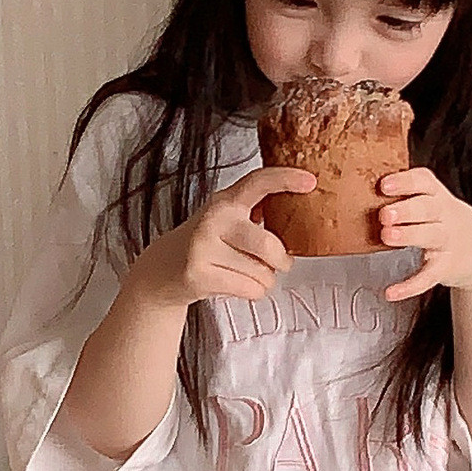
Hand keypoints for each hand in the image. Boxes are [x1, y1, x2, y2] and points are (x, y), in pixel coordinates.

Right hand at [127, 165, 316, 310]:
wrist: (162, 272)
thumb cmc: (205, 247)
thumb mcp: (226, 222)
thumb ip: (255, 217)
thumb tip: (299, 225)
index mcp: (225, 202)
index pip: (258, 182)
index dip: (286, 179)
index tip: (309, 182)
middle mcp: (214, 219)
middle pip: (269, 245)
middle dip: (281, 261)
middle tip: (279, 263)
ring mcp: (203, 247)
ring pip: (262, 273)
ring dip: (264, 280)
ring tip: (246, 274)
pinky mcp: (199, 273)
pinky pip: (249, 289)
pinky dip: (253, 292)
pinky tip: (237, 285)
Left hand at [376, 167, 471, 301]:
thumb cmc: (441, 221)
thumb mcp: (432, 201)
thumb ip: (405, 195)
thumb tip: (358, 188)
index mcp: (436, 196)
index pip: (423, 182)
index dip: (404, 182)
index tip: (384, 184)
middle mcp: (443, 216)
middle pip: (428, 208)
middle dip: (406, 209)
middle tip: (384, 214)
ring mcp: (446, 241)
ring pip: (430, 236)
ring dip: (409, 235)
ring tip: (387, 235)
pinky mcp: (444, 267)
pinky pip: (428, 276)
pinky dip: (410, 286)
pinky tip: (391, 292)